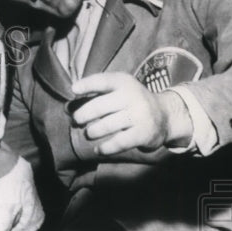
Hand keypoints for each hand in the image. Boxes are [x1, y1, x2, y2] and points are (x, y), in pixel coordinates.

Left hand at [68, 72, 191, 155]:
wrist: (165, 116)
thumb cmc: (130, 103)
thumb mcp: (117, 92)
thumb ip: (94, 96)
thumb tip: (66, 108)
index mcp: (124, 82)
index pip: (103, 81)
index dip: (87, 84)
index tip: (74, 89)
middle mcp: (133, 96)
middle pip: (99, 107)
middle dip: (82, 115)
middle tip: (77, 120)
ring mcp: (139, 115)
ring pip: (106, 126)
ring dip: (92, 132)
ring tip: (90, 133)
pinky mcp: (144, 133)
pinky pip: (118, 142)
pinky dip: (105, 148)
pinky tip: (98, 149)